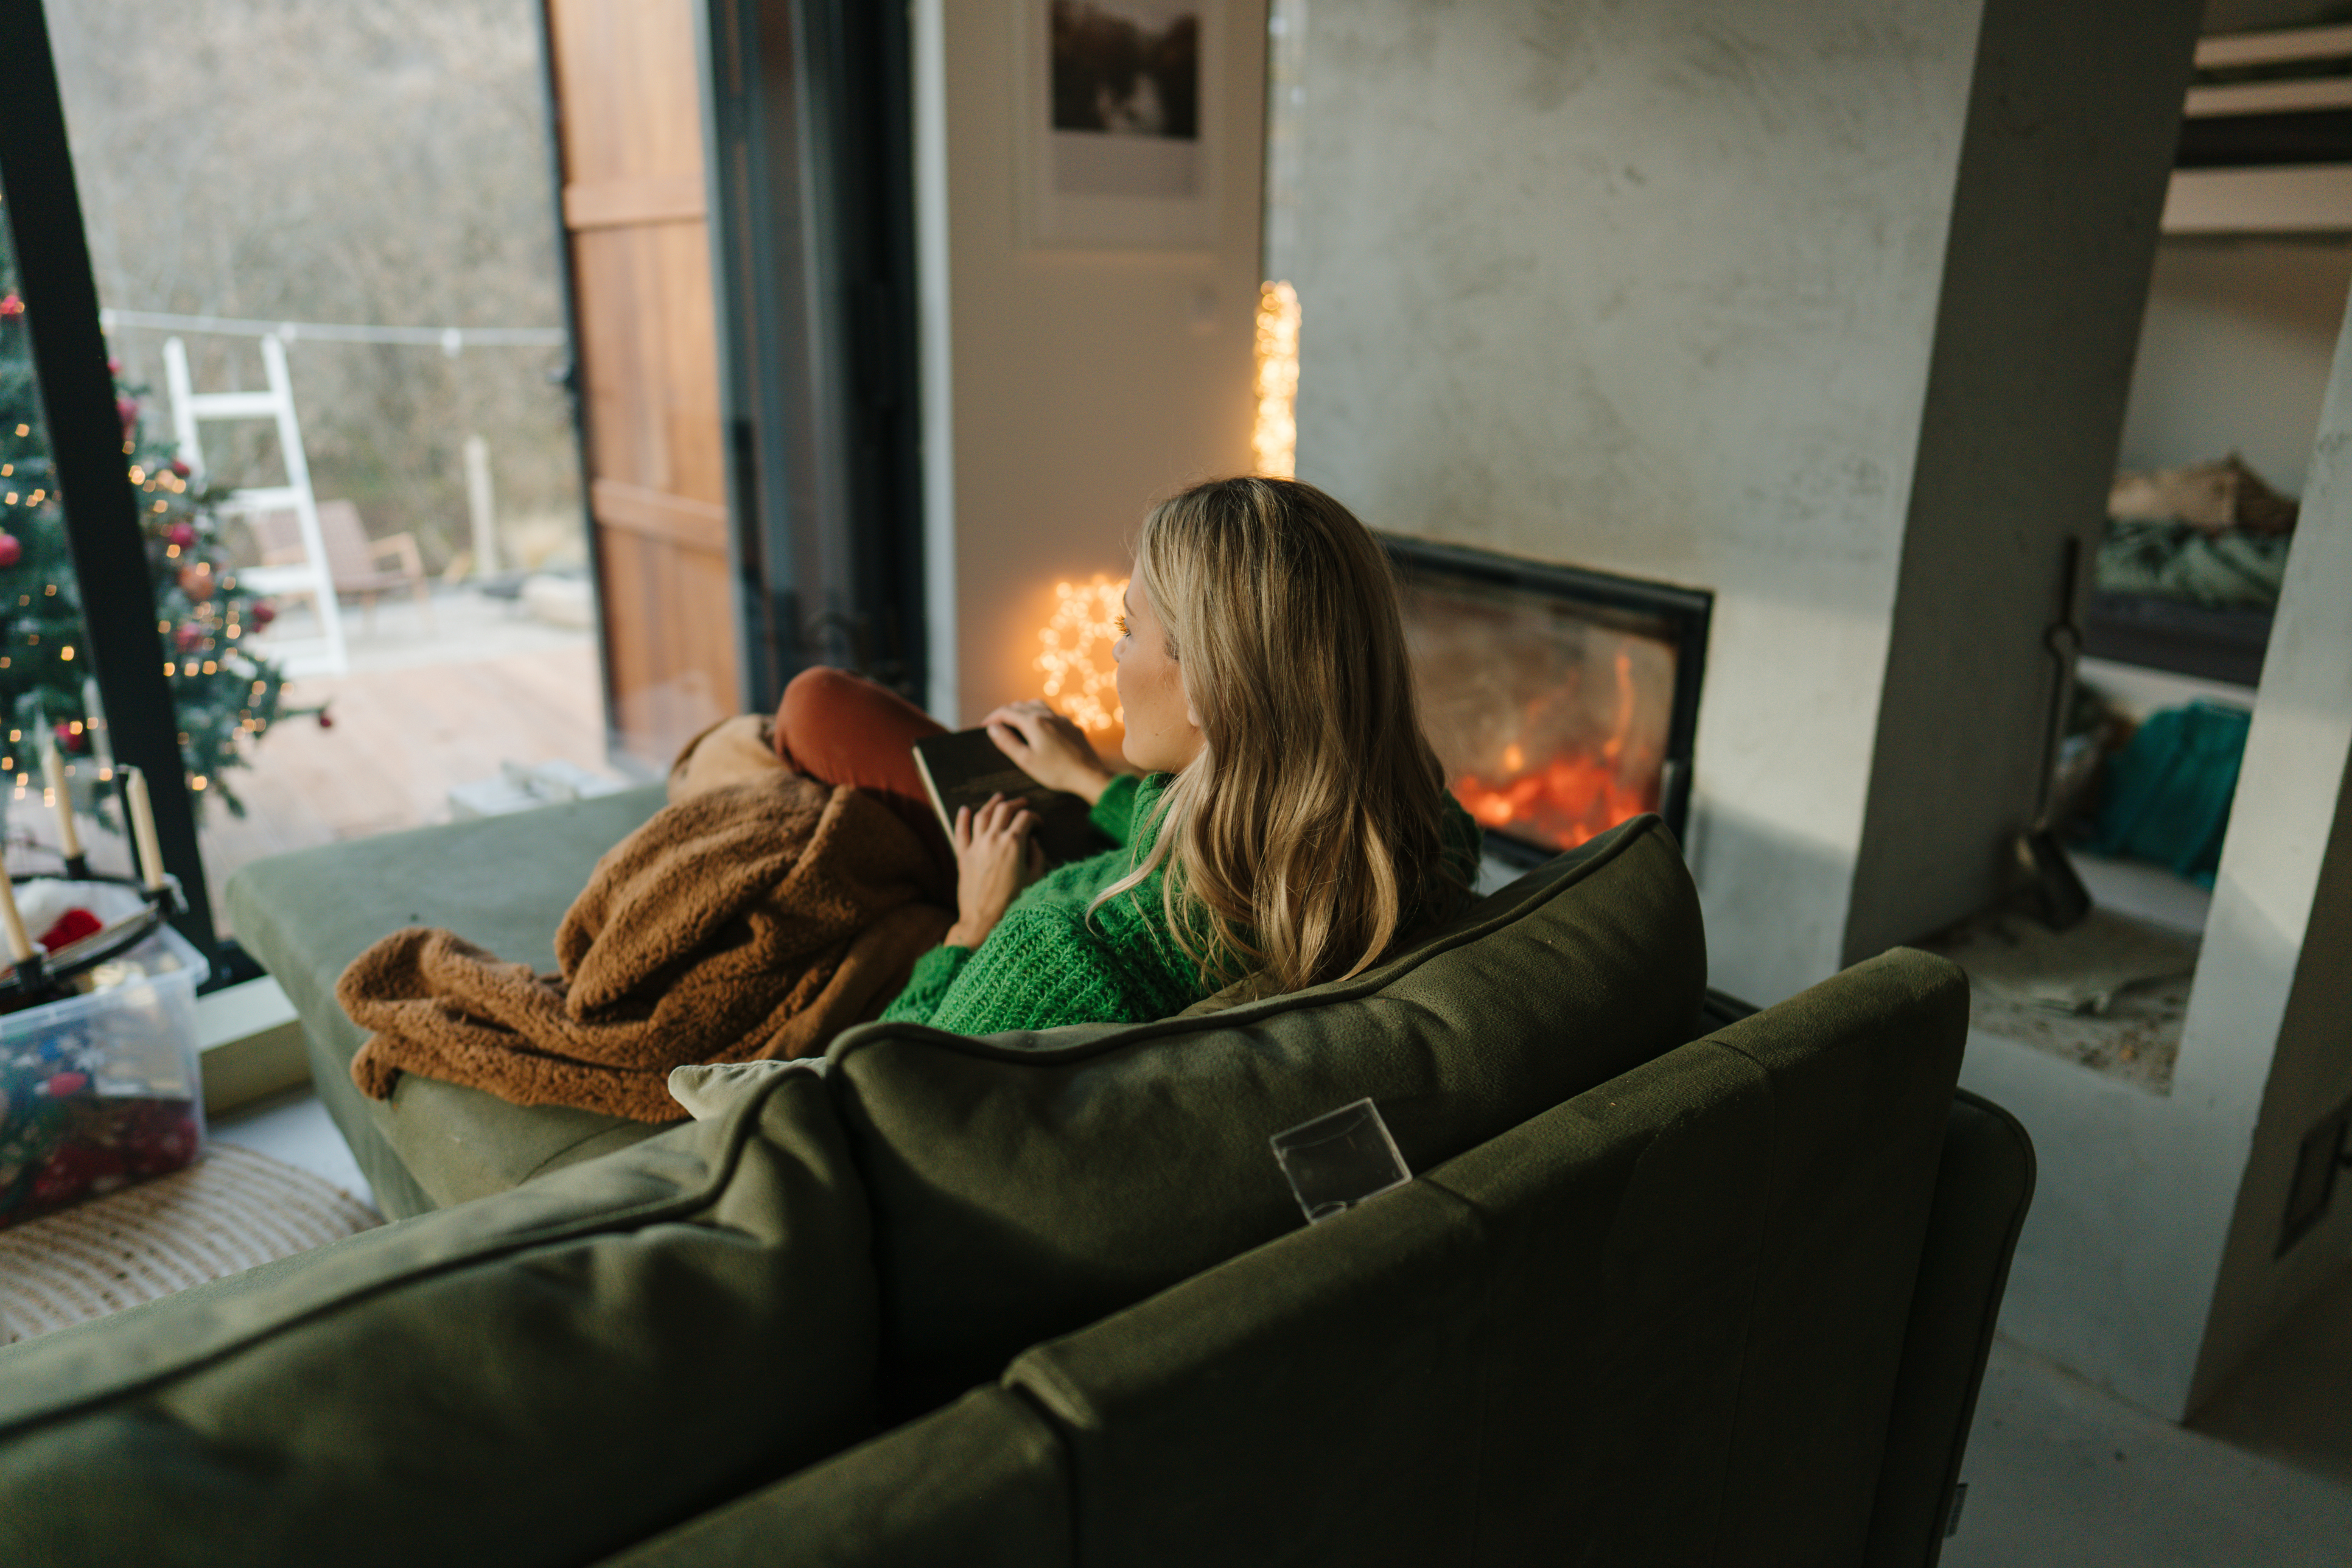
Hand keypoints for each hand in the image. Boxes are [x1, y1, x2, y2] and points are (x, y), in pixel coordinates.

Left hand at [943, 793, 1045, 948]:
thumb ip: (1037, 855)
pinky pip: (960, 832)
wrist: (983, 920)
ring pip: (982, 815)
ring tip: (998, 798)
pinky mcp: (963, 856)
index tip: (1038, 824)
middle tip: (1023, 803)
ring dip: (991, 803)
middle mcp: (993, 839)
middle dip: (1016, 803)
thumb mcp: (1035, 878)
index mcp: (1014, 843)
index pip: (1025, 818)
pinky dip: (962, 818)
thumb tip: (1032, 841)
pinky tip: (965, 810)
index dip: (1034, 817)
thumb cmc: (1013, 903)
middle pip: (1004, 810)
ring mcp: (976, 846)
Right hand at [983, 700, 1116, 803]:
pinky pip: (1052, 714)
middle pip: (1021, 706)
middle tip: (998, 724)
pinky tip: (1041, 728)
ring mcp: (1062, 719)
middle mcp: (1047, 715)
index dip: (992, 717)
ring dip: (1023, 710)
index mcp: (1033, 722)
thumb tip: (992, 728)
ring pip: (1038, 705)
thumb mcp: (1026, 760)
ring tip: (1016, 721)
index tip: (985, 726)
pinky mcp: (1072, 726)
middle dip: (1006, 712)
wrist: (1088, 775)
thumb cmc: (1056, 772)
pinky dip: (1040, 716)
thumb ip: (1007, 742)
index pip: (1006, 712)